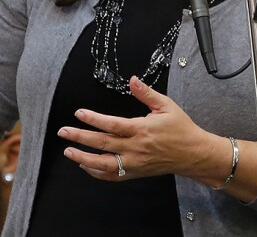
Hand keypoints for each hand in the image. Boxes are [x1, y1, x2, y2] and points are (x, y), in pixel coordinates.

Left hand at [59, 75, 215, 181]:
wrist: (193, 154)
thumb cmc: (181, 128)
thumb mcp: (166, 105)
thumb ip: (146, 93)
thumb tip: (133, 79)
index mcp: (142, 129)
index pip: (112, 124)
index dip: (93, 119)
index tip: (78, 113)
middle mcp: (136, 148)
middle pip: (103, 144)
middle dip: (80, 137)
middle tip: (63, 132)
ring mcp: (135, 163)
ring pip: (104, 164)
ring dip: (84, 159)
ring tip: (68, 152)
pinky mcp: (136, 173)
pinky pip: (113, 176)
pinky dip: (97, 173)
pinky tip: (85, 166)